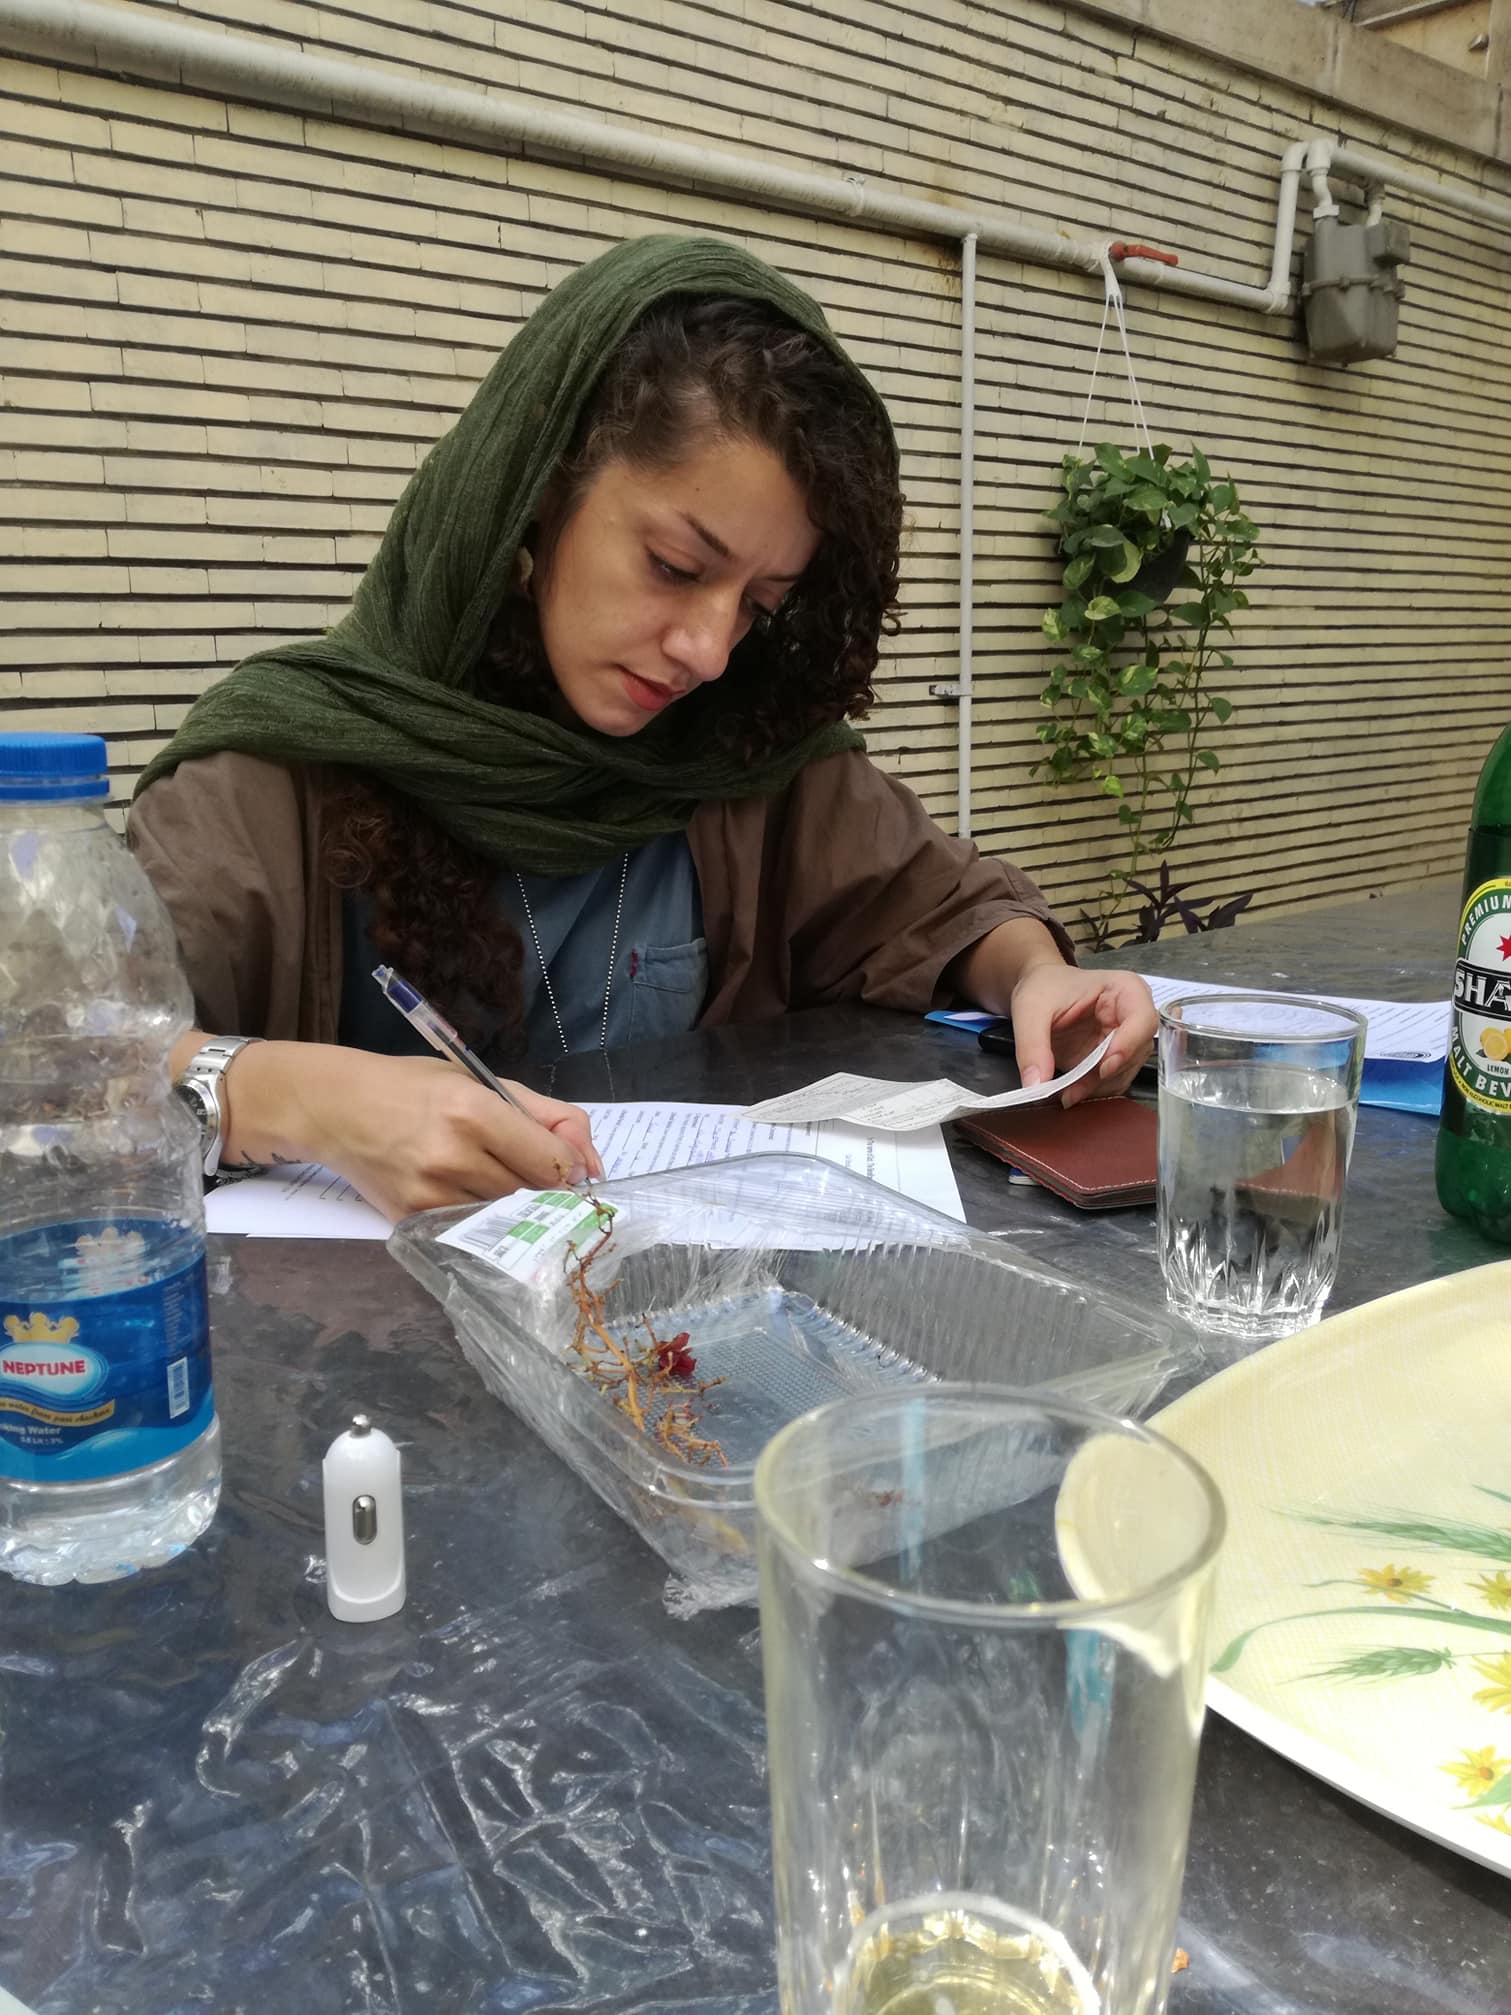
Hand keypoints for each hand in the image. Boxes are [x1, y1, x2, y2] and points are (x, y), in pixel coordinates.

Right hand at [224, 1042, 602, 1221]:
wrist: (334, 1108)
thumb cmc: (413, 1087)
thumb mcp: (479, 1081)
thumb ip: (544, 1114)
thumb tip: (591, 1163)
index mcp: (475, 1111)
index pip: (552, 1163)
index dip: (571, 1170)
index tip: (567, 1168)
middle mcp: (454, 1156)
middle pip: (533, 1194)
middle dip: (542, 1186)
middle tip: (523, 1167)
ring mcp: (430, 1193)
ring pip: (504, 1216)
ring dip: (510, 1202)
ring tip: (484, 1173)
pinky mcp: (411, 1219)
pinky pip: (469, 1228)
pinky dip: (478, 1215)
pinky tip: (460, 1189)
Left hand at [1006, 963, 1156, 1106]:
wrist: (1039, 990)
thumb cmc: (1044, 986)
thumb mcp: (1030, 1010)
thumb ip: (1032, 1046)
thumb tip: (1036, 1083)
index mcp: (1125, 989)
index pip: (1142, 1020)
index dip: (1127, 1046)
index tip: (1102, 1067)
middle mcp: (1132, 1014)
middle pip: (1136, 1052)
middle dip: (1105, 1074)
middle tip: (1074, 1088)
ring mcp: (1126, 1038)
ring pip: (1126, 1072)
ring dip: (1097, 1087)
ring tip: (1066, 1091)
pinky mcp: (1113, 1057)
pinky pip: (1112, 1081)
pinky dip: (1092, 1090)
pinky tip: (1071, 1091)